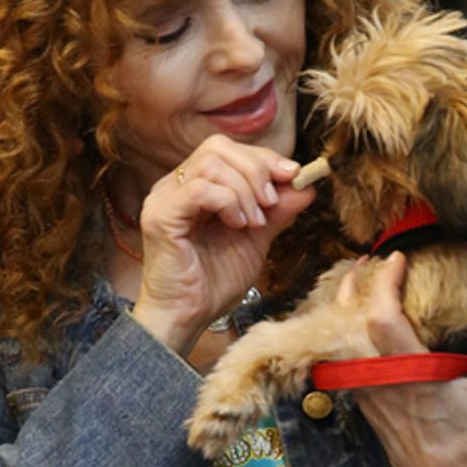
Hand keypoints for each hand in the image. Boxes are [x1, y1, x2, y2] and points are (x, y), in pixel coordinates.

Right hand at [131, 137, 316, 352]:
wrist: (188, 318)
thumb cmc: (213, 283)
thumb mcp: (255, 241)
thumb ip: (277, 212)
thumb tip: (306, 185)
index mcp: (194, 186)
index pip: (229, 150)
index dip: (264, 158)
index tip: (293, 176)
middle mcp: (174, 186)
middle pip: (218, 148)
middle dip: (256, 170)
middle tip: (270, 204)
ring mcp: (164, 198)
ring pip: (210, 164)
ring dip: (243, 190)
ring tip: (253, 223)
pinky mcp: (160, 216)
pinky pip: (199, 189)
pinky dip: (227, 202)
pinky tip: (237, 226)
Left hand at [339, 252, 466, 466]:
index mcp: (410, 376)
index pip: (381, 319)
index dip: (383, 284)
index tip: (396, 259)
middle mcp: (380, 384)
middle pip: (346, 326)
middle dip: (350, 289)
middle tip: (363, 262)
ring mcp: (367, 397)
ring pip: (341, 346)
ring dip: (346, 313)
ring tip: (358, 287)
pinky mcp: (366, 408)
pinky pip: (345, 364)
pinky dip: (348, 339)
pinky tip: (361, 327)